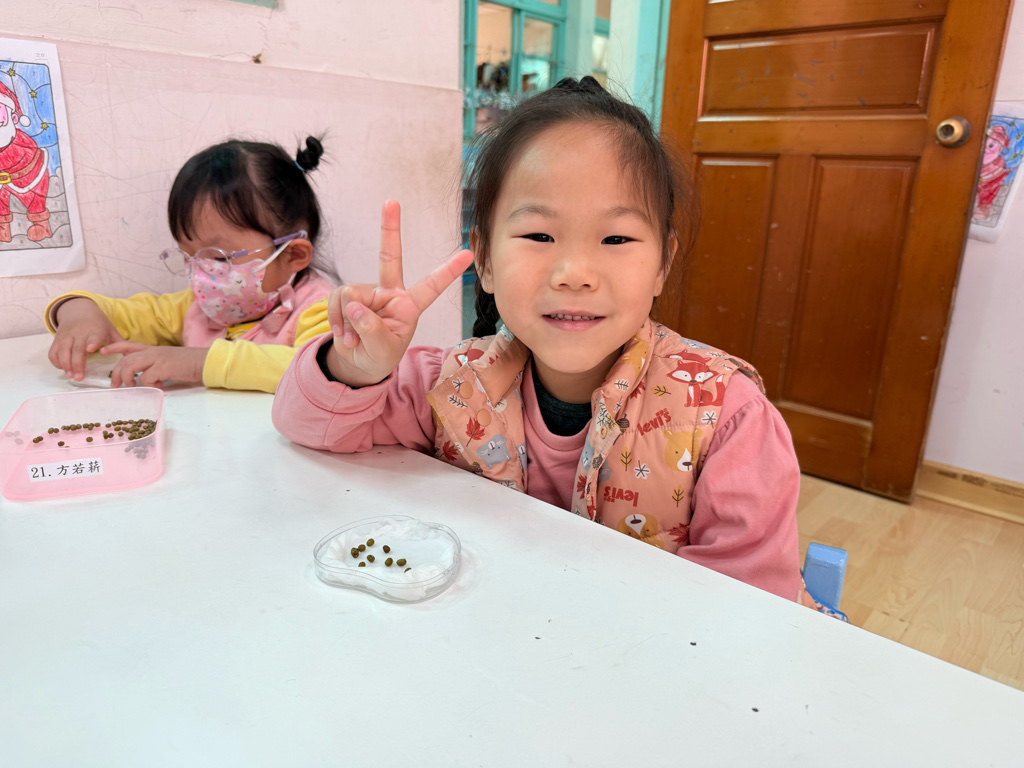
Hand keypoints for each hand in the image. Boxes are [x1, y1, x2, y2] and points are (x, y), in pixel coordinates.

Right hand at [48, 298, 124, 380]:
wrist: (79, 309)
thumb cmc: (97, 324)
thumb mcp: (110, 330)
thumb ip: (120, 344)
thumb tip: (133, 357)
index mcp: (95, 330)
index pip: (94, 336)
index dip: (92, 342)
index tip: (91, 349)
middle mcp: (79, 332)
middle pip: (76, 349)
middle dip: (77, 364)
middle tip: (79, 377)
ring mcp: (66, 335)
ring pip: (63, 351)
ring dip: (66, 365)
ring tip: (71, 376)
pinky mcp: (57, 339)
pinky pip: (53, 352)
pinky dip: (56, 361)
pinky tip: (64, 369)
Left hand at [101, 342, 207, 387]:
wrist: (204, 362)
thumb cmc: (188, 364)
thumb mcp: (167, 361)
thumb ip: (154, 365)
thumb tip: (143, 377)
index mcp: (153, 349)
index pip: (130, 345)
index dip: (115, 347)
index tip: (103, 350)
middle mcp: (153, 351)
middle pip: (126, 359)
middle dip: (117, 373)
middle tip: (115, 385)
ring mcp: (157, 358)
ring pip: (131, 366)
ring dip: (128, 378)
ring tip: (133, 386)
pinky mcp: (163, 367)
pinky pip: (146, 377)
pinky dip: (150, 385)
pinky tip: (159, 386)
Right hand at [326, 199, 474, 386]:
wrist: (357, 363)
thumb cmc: (379, 357)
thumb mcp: (382, 350)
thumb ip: (372, 329)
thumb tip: (355, 305)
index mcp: (409, 306)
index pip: (432, 286)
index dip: (448, 270)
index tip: (468, 253)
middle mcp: (390, 293)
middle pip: (390, 257)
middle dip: (389, 229)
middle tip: (391, 201)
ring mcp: (368, 293)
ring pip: (352, 295)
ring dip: (348, 322)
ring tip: (354, 340)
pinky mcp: (347, 296)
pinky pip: (337, 301)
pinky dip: (335, 320)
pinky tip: (342, 335)